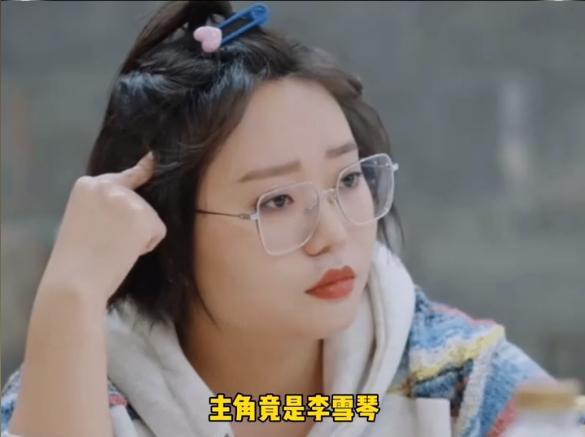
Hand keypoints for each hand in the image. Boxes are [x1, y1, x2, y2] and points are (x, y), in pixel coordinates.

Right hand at [37, 151, 165, 307]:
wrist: (75, 281)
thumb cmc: (75, 259)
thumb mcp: (82, 219)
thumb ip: (103, 206)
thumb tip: (132, 204)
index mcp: (87, 184)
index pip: (123, 174)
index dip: (141, 170)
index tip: (152, 156)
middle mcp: (109, 185)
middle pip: (138, 201)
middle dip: (131, 222)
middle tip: (106, 243)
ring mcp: (128, 199)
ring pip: (148, 218)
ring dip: (138, 236)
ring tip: (112, 249)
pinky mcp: (145, 217)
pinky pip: (158, 232)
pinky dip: (147, 246)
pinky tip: (125, 252)